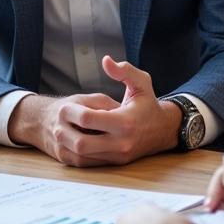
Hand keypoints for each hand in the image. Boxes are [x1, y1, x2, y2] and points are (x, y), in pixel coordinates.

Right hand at [6, 91, 120, 165]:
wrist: (43, 121)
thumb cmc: (73, 107)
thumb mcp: (87, 98)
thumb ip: (105, 104)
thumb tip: (124, 115)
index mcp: (65, 110)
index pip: (85, 118)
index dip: (106, 118)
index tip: (121, 117)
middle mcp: (59, 131)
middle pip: (83, 142)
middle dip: (105, 140)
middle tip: (121, 135)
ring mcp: (60, 147)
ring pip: (85, 156)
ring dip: (103, 152)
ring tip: (116, 143)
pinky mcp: (65, 159)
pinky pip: (85, 164)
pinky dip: (99, 158)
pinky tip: (109, 152)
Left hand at [8, 57, 180, 165]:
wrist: (163, 130)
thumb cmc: (148, 103)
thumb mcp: (141, 82)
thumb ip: (124, 70)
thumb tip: (106, 61)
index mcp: (125, 121)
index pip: (89, 119)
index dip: (72, 111)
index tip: (66, 105)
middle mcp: (121, 143)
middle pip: (81, 143)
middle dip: (65, 131)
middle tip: (60, 120)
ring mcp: (118, 156)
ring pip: (82, 156)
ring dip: (68, 143)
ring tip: (65, 128)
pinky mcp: (115, 163)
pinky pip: (88, 163)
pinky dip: (77, 152)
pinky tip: (75, 139)